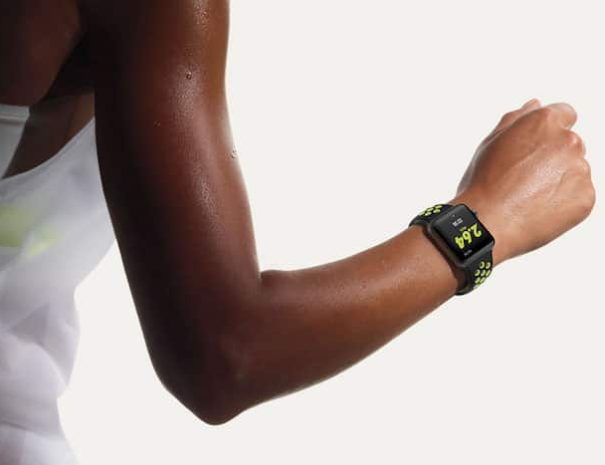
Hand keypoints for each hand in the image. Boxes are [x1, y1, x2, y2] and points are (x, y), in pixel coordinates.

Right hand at [452, 99, 595, 264]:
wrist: (487, 224)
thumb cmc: (483, 184)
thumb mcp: (490, 144)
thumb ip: (516, 119)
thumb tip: (533, 104)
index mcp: (544, 122)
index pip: (564, 114)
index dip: (546, 132)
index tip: (533, 149)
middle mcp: (568, 141)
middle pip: (569, 144)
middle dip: (551, 158)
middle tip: (523, 179)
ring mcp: (580, 170)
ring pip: (574, 171)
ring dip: (557, 180)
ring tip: (527, 197)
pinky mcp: (586, 197)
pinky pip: (577, 196)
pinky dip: (562, 202)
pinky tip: (537, 209)